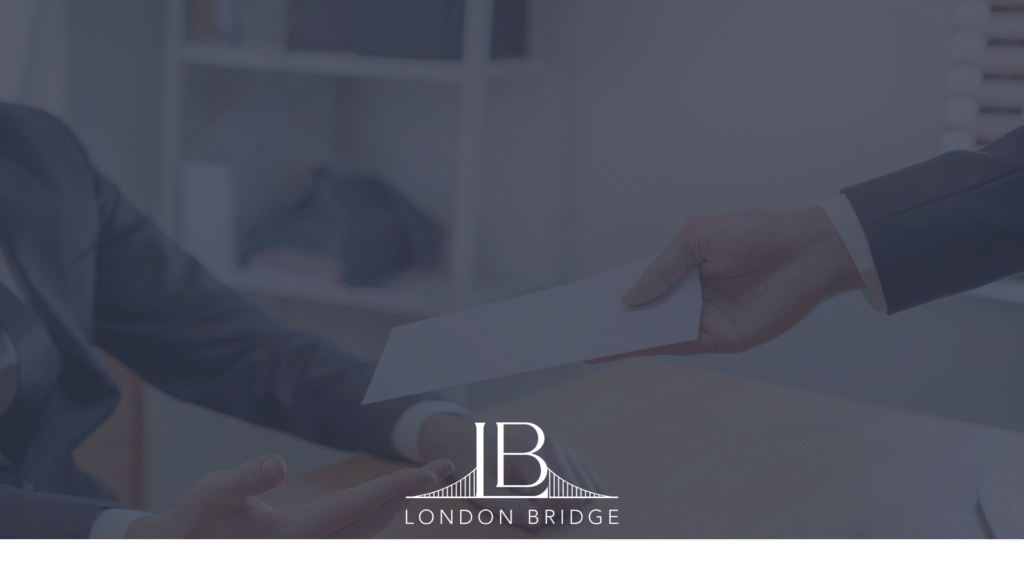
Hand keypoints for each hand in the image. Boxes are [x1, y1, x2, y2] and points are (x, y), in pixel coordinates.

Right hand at [126, 454, 452, 537]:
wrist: (168, 557)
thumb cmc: (184, 530)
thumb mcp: (205, 499)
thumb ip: (238, 481)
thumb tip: (277, 464)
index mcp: (296, 537)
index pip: (359, 506)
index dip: (399, 487)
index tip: (435, 472)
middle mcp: (310, 552)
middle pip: (372, 522)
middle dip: (408, 496)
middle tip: (445, 469)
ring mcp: (308, 557)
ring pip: (365, 535)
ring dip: (393, 509)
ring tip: (425, 482)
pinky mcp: (302, 553)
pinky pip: (349, 539)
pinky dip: (372, 519)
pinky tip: (384, 505)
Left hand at [417, 414, 604, 527]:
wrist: (478, 449)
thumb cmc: (478, 473)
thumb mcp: (483, 493)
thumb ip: (509, 509)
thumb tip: (539, 523)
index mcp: (527, 451)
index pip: (554, 496)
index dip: (540, 513)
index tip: (521, 510)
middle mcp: (549, 443)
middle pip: (573, 495)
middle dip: (553, 509)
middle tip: (527, 503)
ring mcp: (563, 446)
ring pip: (586, 491)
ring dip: (565, 504)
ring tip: (536, 498)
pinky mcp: (571, 454)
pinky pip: (590, 485)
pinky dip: (575, 497)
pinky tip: (551, 493)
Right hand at [591, 206, 862, 360]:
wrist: (804, 252)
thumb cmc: (755, 234)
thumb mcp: (696, 238)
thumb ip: (661, 269)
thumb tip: (627, 299)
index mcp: (683, 269)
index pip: (640, 286)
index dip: (611, 295)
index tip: (580, 302)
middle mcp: (689, 298)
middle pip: (642, 315)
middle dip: (609, 321)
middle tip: (572, 328)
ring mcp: (701, 320)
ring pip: (654, 334)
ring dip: (621, 339)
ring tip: (585, 341)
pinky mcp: (718, 339)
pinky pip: (676, 345)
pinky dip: (648, 347)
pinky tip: (621, 346)